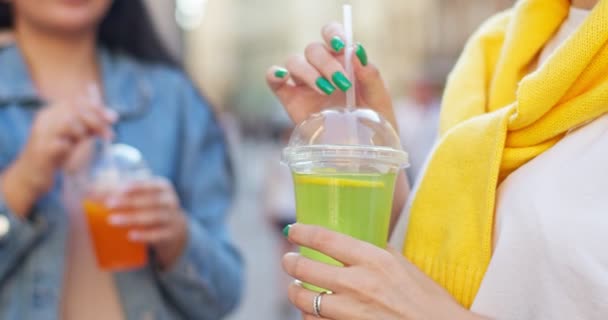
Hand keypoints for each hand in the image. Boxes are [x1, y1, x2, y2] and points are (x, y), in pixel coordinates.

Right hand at [0, 101, 115, 215]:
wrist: (30, 177)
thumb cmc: (55, 156)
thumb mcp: (74, 137)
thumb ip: (91, 125)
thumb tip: (113, 115)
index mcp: (52, 113)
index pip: (77, 101)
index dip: (97, 108)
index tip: (114, 118)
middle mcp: (45, 120)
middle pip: (75, 110)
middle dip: (97, 121)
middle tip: (109, 135)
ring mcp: (41, 135)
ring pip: (68, 122)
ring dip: (85, 132)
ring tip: (91, 143)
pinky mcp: (41, 152)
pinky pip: (61, 144)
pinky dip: (73, 147)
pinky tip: (75, 152)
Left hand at [106, 177, 187, 269]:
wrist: (175, 229)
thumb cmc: (151, 208)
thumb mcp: (143, 196)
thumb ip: (121, 192)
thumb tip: (88, 190)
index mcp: (163, 187)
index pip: (151, 184)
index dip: (136, 186)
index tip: (120, 189)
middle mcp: (170, 201)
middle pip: (150, 201)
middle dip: (128, 202)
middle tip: (109, 204)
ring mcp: (172, 218)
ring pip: (153, 217)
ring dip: (132, 218)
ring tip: (113, 220)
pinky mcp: (170, 235)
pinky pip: (158, 235)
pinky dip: (144, 235)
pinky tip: (131, 236)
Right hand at [266, 22, 396, 128]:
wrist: (361, 154)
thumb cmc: (374, 124)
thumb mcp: (379, 101)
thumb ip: (371, 76)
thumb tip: (358, 52)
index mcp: (342, 61)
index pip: (331, 34)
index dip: (333, 33)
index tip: (341, 46)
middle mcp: (320, 69)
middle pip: (313, 49)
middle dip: (327, 62)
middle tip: (342, 83)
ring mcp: (303, 84)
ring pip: (294, 61)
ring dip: (309, 72)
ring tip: (325, 91)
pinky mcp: (289, 100)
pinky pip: (273, 78)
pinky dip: (274, 73)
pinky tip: (283, 78)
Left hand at [282, 224, 485, 319]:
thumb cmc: (427, 300)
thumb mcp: (403, 266)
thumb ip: (376, 253)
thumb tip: (354, 243)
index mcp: (373, 260)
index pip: (325, 239)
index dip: (302, 232)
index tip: (292, 230)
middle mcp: (357, 284)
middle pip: (305, 268)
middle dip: (290, 263)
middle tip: (288, 261)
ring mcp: (350, 312)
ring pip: (303, 300)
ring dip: (296, 292)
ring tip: (297, 288)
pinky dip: (309, 316)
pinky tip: (312, 311)